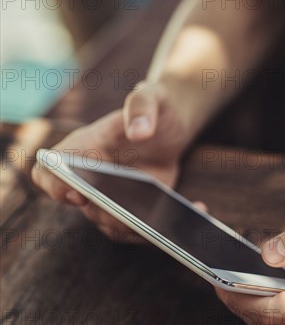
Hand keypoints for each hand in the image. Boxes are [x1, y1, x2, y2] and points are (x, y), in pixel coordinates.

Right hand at [32, 82, 192, 240]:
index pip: (48, 172)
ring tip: (166, 223)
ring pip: (111, 225)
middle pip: (87, 208)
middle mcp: (90, 177)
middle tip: (137, 216)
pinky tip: (196, 210)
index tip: (78, 193)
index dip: (55, 187)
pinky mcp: (133, 209)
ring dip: (138, 228)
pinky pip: (139, 229)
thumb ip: (142, 106)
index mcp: (83, 147)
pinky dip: (162, 228)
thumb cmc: (155, 106)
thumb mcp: (152, 96)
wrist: (172, 125)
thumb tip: (138, 132)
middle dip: (109, 215)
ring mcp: (110, 196)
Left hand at [216, 208, 284, 324]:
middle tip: (217, 276)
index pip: (274, 310)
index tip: (214, 279)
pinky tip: (272, 276)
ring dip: (258, 304)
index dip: (239, 298)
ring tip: (237, 275)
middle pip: (274, 323)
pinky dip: (280, 300)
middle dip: (240, 304)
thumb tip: (268, 250)